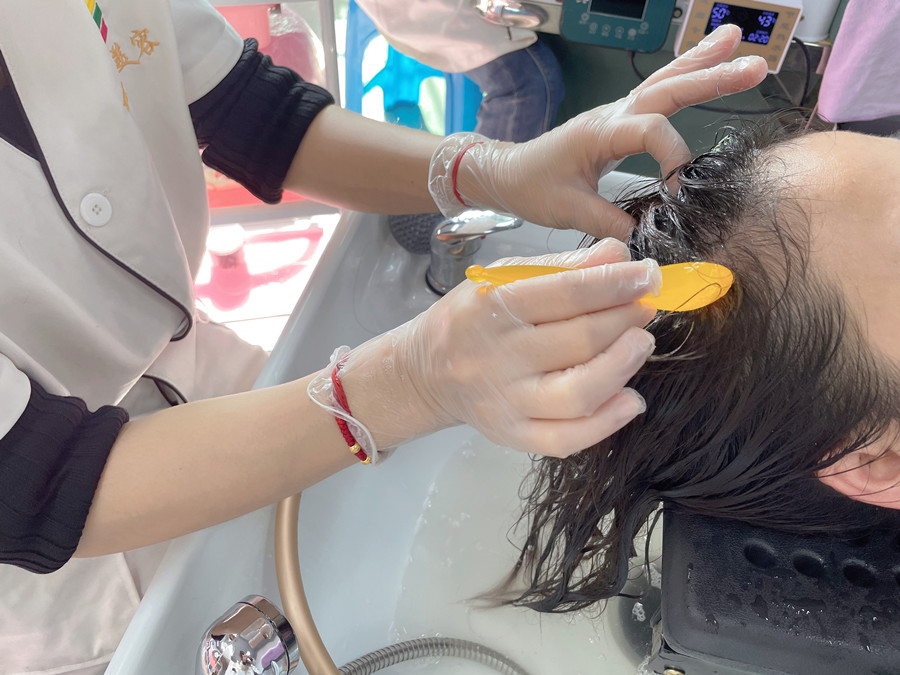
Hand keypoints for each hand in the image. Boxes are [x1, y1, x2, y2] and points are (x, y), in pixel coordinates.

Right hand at [342, 238, 659, 456]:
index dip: (617, 283)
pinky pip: (566, 438)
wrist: (426, 372)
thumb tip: (619, 253)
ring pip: (578, 393)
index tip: (649, 275)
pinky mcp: (512, 435)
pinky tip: (631, 399)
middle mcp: (496, 356)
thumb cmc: (472, 318)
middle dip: (626, 319)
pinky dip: (607, 423)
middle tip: (647, 305)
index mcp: (491, 307)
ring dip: (623, 366)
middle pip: (579, 340)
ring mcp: (505, 402)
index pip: (566, 293)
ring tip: (642, 343)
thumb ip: (561, 267)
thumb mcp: (503, 279)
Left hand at [436, 24, 767, 239]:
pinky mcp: (621, 120)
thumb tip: (646, 235)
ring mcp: (618, 113)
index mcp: (598, 132)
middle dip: (712, 77)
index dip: (673, 156)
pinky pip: (658, 92)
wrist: (507, 173)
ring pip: (665, 81)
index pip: (650, 130)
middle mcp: (612, 114)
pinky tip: (709, 58)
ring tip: (738, 39)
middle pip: (668, 88)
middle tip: (756, 66)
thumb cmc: (532, 188)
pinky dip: (685, 74)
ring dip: (703, 63)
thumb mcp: (565, 211)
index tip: (680, 190)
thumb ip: (606, 222)